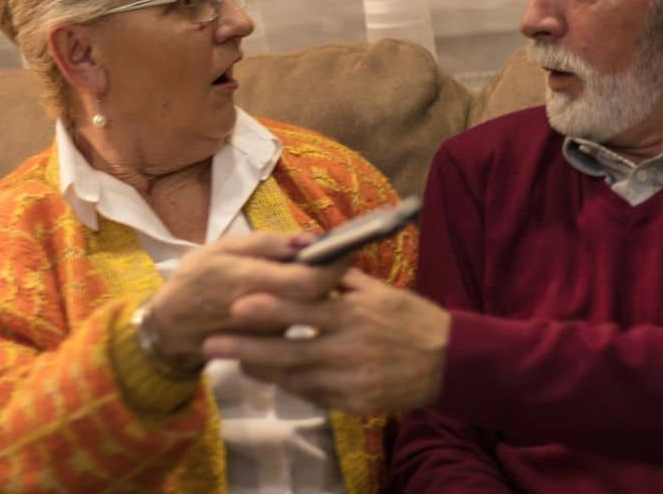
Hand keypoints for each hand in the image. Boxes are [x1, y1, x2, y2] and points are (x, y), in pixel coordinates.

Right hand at [146, 231, 350, 372]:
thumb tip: (307, 240)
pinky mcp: (272, 347)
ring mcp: (272, 336)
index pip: (311, 280)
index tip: (345, 250)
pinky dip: (306, 308)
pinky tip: (299, 296)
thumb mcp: (221, 249)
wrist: (172, 330)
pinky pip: (299, 323)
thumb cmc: (196, 281)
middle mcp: (267, 314)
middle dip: (333, 277)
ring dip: (320, 293)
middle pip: (319, 297)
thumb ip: (267, 243)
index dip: (335, 265)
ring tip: (316, 274)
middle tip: (337, 259)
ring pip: (310, 312)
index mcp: (253, 283)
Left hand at [202, 268, 450, 414]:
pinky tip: (272, 376)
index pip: (304, 311)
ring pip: (295, 378)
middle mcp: (350, 348)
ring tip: (236, 360)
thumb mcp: (381, 292)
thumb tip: (309, 259)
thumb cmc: (413, 319)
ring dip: (262, 369)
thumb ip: (342, 280)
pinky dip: (291, 385)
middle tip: (212, 342)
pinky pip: (314, 395)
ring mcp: (351, 380)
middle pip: (289, 350)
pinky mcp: (355, 403)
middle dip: (247, 347)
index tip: (236, 304)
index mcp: (355, 314)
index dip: (269, 308)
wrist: (450, 362)